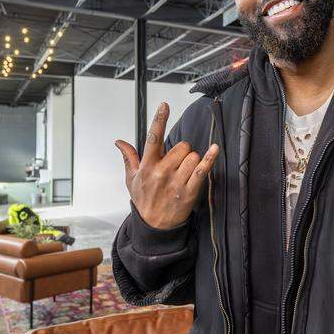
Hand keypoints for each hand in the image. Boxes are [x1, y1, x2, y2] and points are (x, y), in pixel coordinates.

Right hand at [114, 102, 218, 229]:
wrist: (154, 228)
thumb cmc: (144, 200)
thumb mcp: (132, 179)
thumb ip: (129, 158)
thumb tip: (119, 142)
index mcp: (147, 166)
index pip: (153, 138)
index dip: (159, 120)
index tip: (165, 105)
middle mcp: (162, 172)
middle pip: (182, 146)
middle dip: (183, 151)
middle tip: (177, 164)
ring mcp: (176, 182)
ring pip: (193, 157)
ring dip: (192, 161)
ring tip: (184, 173)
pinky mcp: (189, 191)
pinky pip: (202, 170)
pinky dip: (210, 159)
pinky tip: (214, 149)